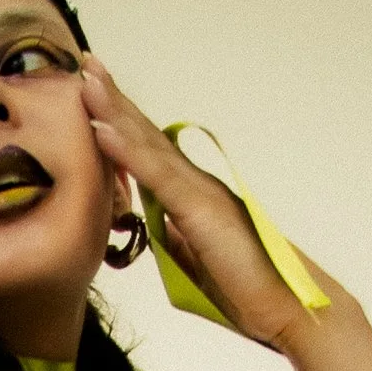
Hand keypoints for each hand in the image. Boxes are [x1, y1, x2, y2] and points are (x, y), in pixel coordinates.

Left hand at [79, 56, 338, 352]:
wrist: (286, 307)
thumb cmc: (247, 289)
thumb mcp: (196, 259)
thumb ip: (174, 237)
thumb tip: (156, 226)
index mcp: (191, 195)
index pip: (148, 152)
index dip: (120, 122)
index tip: (93, 95)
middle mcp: (195, 183)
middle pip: (145, 135)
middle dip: (112, 98)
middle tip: (85, 62)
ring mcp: (198, 192)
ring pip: (147, 144)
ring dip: (113, 109)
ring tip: (86, 77)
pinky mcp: (200, 209)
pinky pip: (156, 175)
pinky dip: (126, 150)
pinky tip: (101, 128)